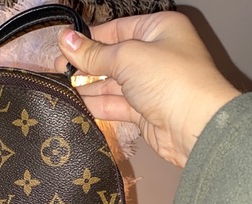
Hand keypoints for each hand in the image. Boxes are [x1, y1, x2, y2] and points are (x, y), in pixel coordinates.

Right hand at [56, 12, 240, 166]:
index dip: (88, 39)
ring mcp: (148, 85)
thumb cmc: (168, 79)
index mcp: (157, 29)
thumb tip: (64, 39)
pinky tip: (75, 105)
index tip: (61, 48)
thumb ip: (94, 53)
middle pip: (111, 57)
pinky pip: (115, 104)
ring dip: (87, 87)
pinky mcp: (143, 111)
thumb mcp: (127, 57)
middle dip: (85, 65)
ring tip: (60, 89)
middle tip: (57, 72)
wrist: (194, 126)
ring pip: (111, 83)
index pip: (115, 29)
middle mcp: (154, 54)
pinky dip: (96, 105)